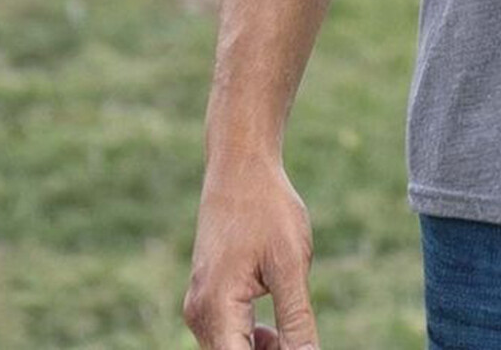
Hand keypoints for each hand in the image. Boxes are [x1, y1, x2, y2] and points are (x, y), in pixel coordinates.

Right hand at [184, 155, 319, 349]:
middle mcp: (200, 315)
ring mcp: (199, 307)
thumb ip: (296, 319)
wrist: (241, 168)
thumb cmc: (268, 209)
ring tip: (293, 338)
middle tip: (301, 343)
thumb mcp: (291, 264)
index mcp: (217, 310)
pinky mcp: (206, 298)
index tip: (297, 348)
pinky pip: (227, 334)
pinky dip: (250, 340)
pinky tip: (276, 331)